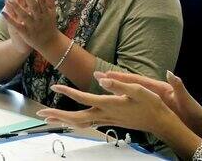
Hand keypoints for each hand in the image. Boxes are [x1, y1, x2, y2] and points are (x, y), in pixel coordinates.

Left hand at [2, 0, 58, 52]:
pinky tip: (3, 12)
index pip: (42, 1)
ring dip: (16, 6)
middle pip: (33, 6)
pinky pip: (16, 25)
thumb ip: (50, 0)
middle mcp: (39, 19)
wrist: (49, 43)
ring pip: (23, 15)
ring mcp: (32, 26)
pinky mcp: (25, 32)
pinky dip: (10, 19)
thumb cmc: (50, 25)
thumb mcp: (52, 13)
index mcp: (46, 13)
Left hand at [36, 76, 173, 133]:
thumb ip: (117, 83)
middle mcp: (105, 115)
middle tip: (40, 114)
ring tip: (49, 118)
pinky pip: (86, 124)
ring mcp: (106, 120)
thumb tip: (99, 77)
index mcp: (109, 104)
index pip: (83, 98)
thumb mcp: (138, 89)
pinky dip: (74, 123)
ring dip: (63, 121)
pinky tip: (69, 122)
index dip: (68, 92)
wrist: (161, 122)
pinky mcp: (109, 121)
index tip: (54, 87)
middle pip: (76, 118)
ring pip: (80, 123)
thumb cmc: (151, 104)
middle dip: (57, 116)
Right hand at [98, 71, 201, 137]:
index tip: (108, 74)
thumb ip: (178, 86)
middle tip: (97, 75)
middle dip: (114, 79)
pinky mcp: (151, 106)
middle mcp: (154, 90)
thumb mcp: (186, 100)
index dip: (123, 77)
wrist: (197, 123)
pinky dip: (122, 98)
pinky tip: (113, 100)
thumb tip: (170, 73)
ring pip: (130, 92)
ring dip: (115, 88)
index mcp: (160, 87)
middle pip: (130, 84)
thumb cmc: (192, 111)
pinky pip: (133, 101)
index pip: (138, 80)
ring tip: (100, 84)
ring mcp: (152, 98)